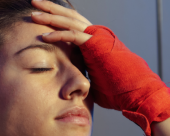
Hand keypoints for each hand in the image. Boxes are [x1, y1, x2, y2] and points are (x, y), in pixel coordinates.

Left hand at [31, 0, 169, 135]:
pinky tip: (44, 36)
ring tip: (33, 13)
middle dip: (50, 10)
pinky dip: (58, 34)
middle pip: (70, 17)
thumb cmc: (119, 92)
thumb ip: (84, 78)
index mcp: (95, 43)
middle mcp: (96, 36)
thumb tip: (74, 89)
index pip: (73, 26)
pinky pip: (73, 36)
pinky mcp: (96, 45)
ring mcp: (97, 38)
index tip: (42, 20)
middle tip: (34, 3)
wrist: (136, 92)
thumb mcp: (95, 83)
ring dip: (50, 16)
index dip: (58, 20)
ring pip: (70, 21)